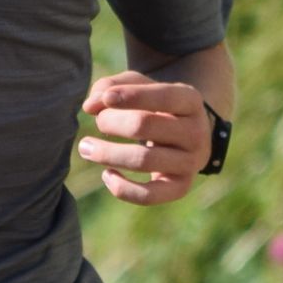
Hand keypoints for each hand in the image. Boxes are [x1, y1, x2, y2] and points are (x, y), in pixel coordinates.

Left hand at [78, 72, 212, 205]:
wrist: (188, 138)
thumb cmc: (156, 107)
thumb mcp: (141, 87)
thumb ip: (112, 86)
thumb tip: (90, 106)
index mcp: (190, 100)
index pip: (162, 96)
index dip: (131, 96)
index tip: (106, 99)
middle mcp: (196, 131)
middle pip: (144, 125)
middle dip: (111, 122)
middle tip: (98, 122)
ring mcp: (191, 162)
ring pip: (142, 160)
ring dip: (107, 153)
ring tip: (86, 147)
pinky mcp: (181, 187)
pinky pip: (149, 195)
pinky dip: (123, 188)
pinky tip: (107, 174)